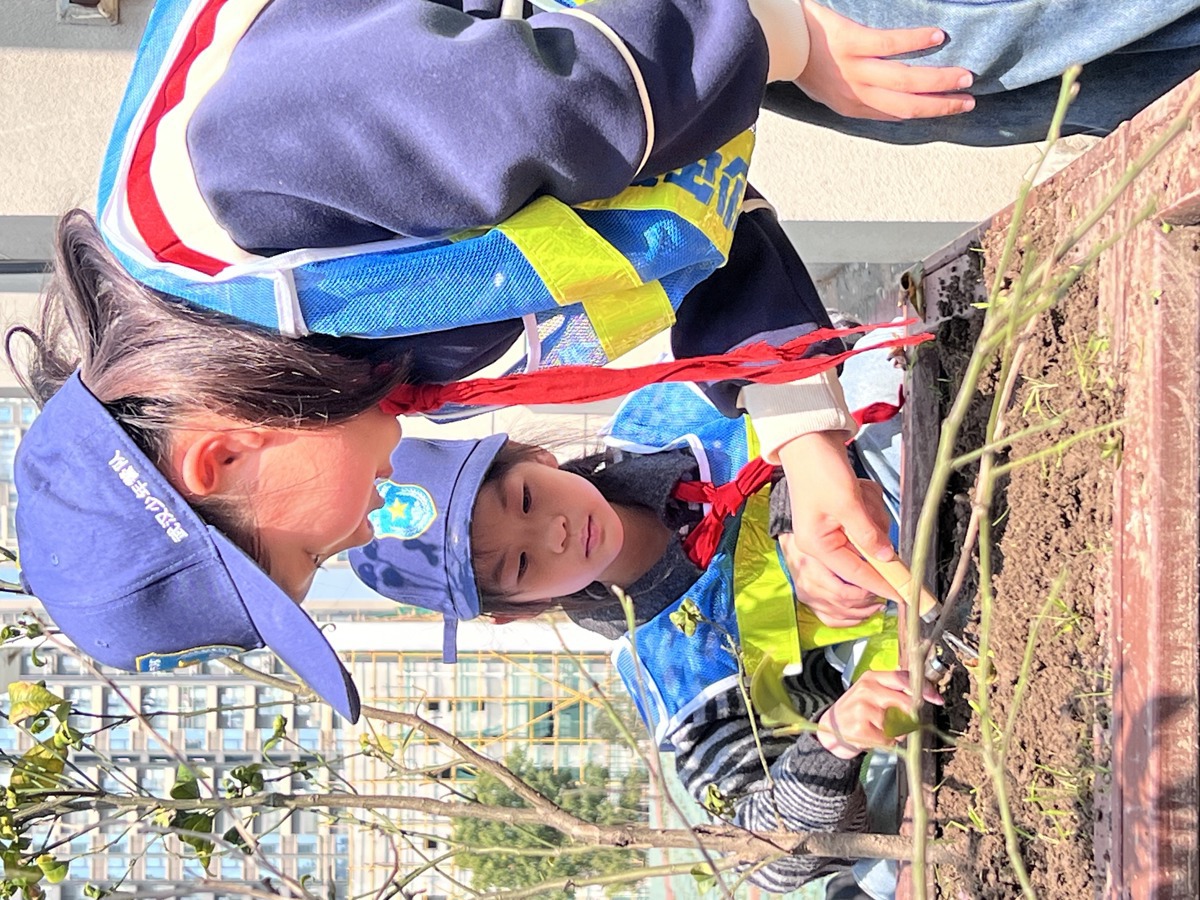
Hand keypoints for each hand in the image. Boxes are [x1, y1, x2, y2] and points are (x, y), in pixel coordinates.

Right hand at [777, 431, 895, 599]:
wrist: (808, 440)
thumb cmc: (820, 470)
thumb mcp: (847, 503)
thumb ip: (868, 535)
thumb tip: (887, 558)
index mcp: (818, 546)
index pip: (857, 574)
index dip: (883, 584)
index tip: (906, 595)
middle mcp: (823, 542)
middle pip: (866, 552)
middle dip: (874, 528)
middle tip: (865, 505)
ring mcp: (832, 529)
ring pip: (871, 534)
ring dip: (872, 512)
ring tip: (858, 492)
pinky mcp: (841, 516)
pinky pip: (867, 520)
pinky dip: (869, 504)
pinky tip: (857, 490)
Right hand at [778, 529, 884, 626]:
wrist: (795, 533)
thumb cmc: (817, 526)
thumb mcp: (842, 522)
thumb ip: (865, 537)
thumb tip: (886, 555)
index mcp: (814, 560)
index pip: (852, 577)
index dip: (878, 584)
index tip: (897, 589)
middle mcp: (808, 580)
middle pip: (846, 599)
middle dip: (871, 598)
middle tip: (887, 592)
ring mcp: (806, 592)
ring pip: (841, 612)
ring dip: (864, 611)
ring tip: (879, 603)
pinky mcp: (807, 599)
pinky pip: (830, 619)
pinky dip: (850, 620)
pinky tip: (863, 613)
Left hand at [797, 1, 974, 120]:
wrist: (775, 40)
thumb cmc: (803, 58)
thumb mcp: (828, 87)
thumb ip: (856, 91)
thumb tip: (888, 92)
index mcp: (849, 105)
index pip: (894, 115)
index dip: (924, 114)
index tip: (950, 110)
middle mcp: (854, 93)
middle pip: (906, 106)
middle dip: (940, 106)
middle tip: (968, 102)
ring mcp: (853, 69)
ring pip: (903, 81)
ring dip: (938, 81)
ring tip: (964, 77)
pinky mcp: (850, 43)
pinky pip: (888, 44)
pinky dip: (915, 42)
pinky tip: (937, 38)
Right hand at [817, 670, 942, 758]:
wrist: (829, 729)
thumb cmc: (855, 712)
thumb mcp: (871, 693)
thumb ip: (894, 692)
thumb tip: (924, 698)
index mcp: (871, 678)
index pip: (903, 677)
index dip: (923, 688)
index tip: (936, 698)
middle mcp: (867, 690)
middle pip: (906, 703)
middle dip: (910, 717)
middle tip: (900, 723)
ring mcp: (863, 708)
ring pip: (900, 724)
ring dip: (896, 733)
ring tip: (880, 730)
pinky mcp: (861, 728)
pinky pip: (888, 739)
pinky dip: (886, 743)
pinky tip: (872, 737)